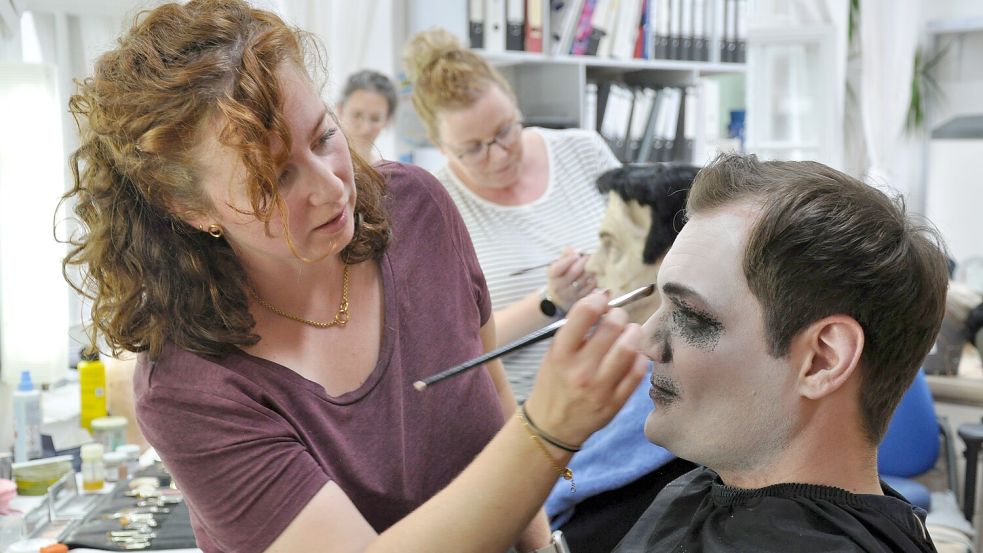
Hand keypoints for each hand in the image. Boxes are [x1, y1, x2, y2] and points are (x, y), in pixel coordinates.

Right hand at [524, 292, 647, 446]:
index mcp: (561, 354)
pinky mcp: (615, 402)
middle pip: (612, 327)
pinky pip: (637, 372)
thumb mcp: (553, 354)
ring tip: (630, 332)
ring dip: (634, 333)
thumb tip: (603, 302)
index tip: (602, 299)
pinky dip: (639, 357)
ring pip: (628, 348)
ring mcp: (600, 387)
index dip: (598, 299)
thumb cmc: (553, 384)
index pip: (584, 313)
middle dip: (619, 315)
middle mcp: (580, 370)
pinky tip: (633, 354)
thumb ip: (575, 331)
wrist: (552, 426)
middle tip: (618, 318)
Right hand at [547, 247, 594, 311]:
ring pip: (585, 280)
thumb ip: (565, 256)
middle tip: (590, 255)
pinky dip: (596, 279)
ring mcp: (571, 294)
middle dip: (584, 262)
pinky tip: (598, 274)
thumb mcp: (558, 267)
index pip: (558, 267)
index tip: (576, 254)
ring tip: (596, 263)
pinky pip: (592, 288)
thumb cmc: (561, 278)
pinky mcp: (581, 299)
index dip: (568, 259)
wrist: (559, 300)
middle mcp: (560, 286)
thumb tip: (571, 248)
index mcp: (553, 275)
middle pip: (574, 272)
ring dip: (592, 270)